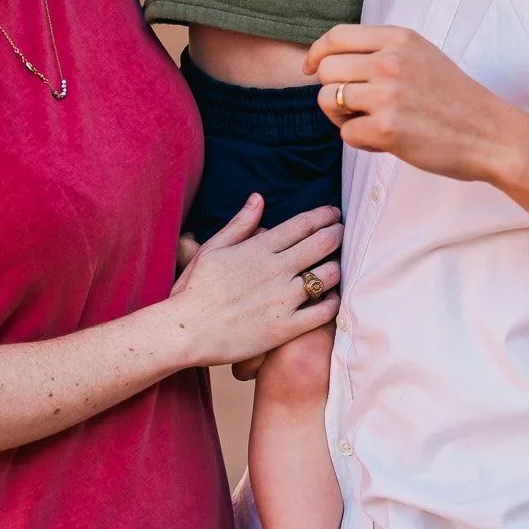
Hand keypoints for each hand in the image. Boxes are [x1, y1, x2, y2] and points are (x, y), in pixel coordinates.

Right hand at [167, 195, 341, 367]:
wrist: (186, 330)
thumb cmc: (196, 289)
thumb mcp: (213, 248)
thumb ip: (240, 223)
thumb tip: (258, 199)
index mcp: (259, 248)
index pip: (302, 224)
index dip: (323, 216)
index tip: (333, 214)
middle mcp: (276, 270)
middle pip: (322, 244)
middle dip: (337, 233)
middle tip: (342, 232)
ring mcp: (283, 299)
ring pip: (327, 276)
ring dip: (337, 267)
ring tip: (336, 265)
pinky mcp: (285, 328)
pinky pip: (322, 312)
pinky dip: (332, 302)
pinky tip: (330, 298)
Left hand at [305, 25, 521, 185]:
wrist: (491, 135)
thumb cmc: (454, 100)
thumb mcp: (421, 57)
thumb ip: (382, 52)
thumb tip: (328, 61)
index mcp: (399, 39)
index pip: (336, 36)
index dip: (317, 54)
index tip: (312, 70)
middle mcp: (390, 60)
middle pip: (326, 70)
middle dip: (333, 91)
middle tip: (357, 108)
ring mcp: (387, 94)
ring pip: (328, 100)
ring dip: (343, 117)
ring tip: (371, 123)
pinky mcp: (386, 128)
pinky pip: (345, 134)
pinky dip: (361, 142)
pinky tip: (387, 141)